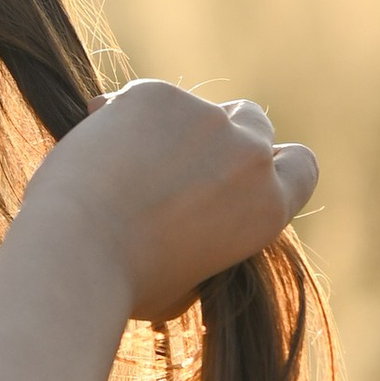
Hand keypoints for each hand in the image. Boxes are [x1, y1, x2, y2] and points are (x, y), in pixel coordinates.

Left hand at [30, 80, 316, 328]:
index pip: (301, 166)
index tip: (239, 171)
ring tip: (116, 165)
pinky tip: (93, 144)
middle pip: (252, 120)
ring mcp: (206, 118)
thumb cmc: (123, 284)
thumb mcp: (184, 286)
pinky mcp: (159, 95)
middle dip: (219, 132)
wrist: (78, 249)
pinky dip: (119, 115)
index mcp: (268, 208)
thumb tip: (193, 233)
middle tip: (172, 159)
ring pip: (188, 107)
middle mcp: (250, 156)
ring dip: (162, 125)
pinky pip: (141, 98)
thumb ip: (207, 246)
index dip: (273, 164)